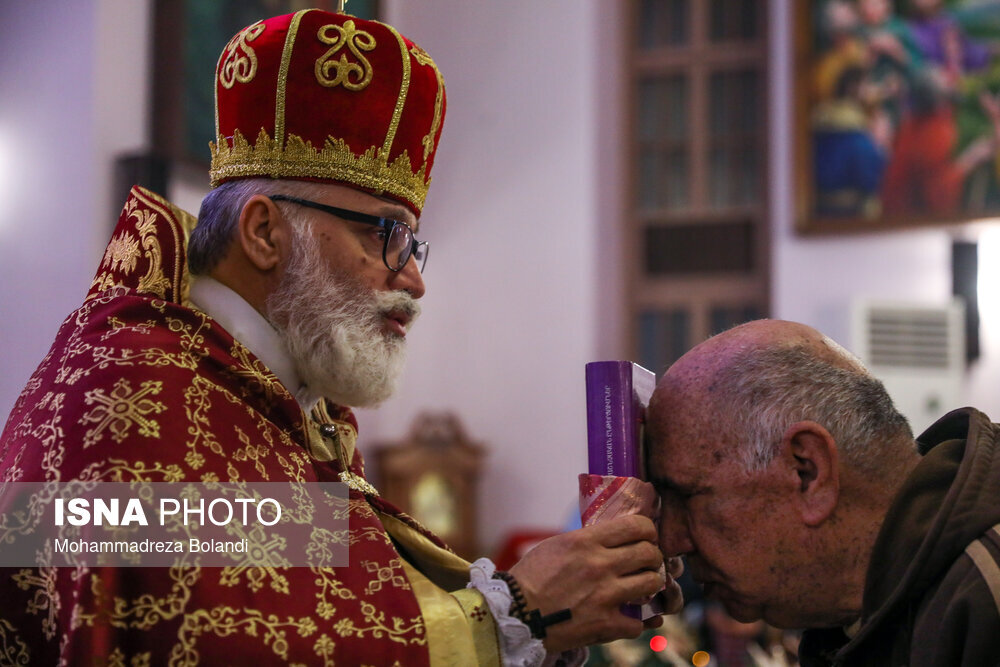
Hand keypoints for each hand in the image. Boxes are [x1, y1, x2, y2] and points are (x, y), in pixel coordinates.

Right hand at [509, 514, 677, 652]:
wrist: (516, 613)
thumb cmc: (532, 577)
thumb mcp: (557, 545)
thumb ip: (587, 541)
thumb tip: (614, 538)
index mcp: (586, 541)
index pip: (636, 526)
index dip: (648, 530)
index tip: (646, 537)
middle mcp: (600, 565)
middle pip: (649, 553)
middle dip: (653, 557)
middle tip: (647, 563)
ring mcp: (605, 595)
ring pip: (651, 584)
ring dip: (650, 586)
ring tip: (642, 588)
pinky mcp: (605, 624)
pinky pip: (638, 622)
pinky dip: (635, 622)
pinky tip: (627, 618)